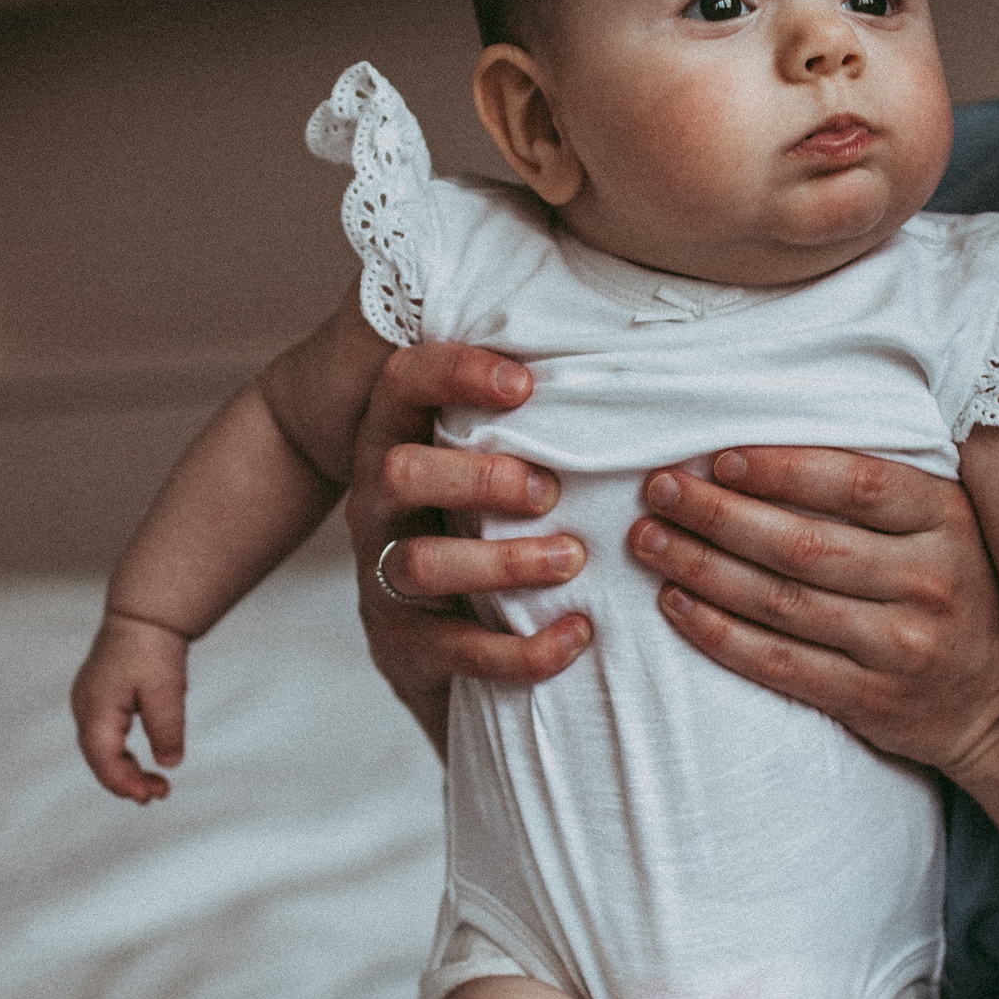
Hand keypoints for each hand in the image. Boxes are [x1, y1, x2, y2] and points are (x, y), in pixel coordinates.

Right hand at [71, 611, 190, 803]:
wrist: (143, 616)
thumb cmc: (152, 649)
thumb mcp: (167, 691)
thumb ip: (167, 728)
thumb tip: (170, 763)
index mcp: (96, 707)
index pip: (103, 757)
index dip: (123, 782)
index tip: (148, 796)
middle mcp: (84, 708)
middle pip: (98, 758)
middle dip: (125, 782)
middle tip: (159, 795)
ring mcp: (87, 705)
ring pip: (100, 751)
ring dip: (124, 771)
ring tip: (156, 788)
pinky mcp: (97, 702)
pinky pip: (104, 739)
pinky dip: (121, 756)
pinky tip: (141, 767)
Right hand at [342, 342, 590, 750]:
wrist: (437, 648)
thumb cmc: (485, 530)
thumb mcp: (490, 469)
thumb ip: (528, 416)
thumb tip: (619, 348)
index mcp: (399, 442)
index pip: (403, 384)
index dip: (454, 373)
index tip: (526, 385)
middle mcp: (379, 506)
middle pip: (397, 471)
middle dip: (477, 477)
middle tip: (549, 490)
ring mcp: (384, 579)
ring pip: (420, 563)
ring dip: (502, 561)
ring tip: (572, 558)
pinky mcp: (404, 648)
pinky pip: (456, 651)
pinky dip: (523, 649)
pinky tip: (579, 634)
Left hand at [625, 448, 998, 786]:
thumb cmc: (959, 593)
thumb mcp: (948, 528)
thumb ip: (885, 492)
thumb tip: (768, 447)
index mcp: (948, 519)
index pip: (854, 483)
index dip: (780, 468)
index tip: (718, 458)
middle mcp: (930, 581)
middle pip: (803, 543)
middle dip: (718, 514)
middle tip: (659, 490)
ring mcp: (902, 646)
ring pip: (781, 602)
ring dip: (702, 567)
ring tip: (649, 541)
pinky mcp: (871, 700)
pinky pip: (778, 663)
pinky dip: (718, 632)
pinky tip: (676, 604)